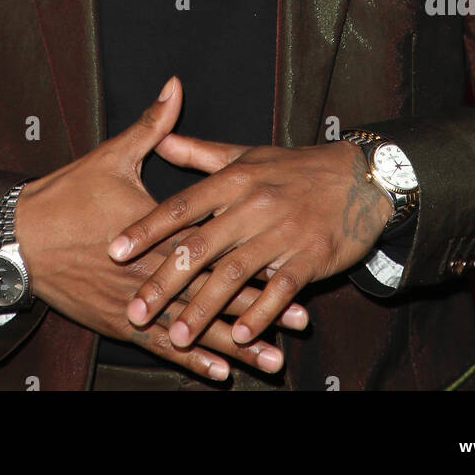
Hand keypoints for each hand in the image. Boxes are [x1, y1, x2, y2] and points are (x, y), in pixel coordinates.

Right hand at [15, 76, 308, 380]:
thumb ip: (152, 125)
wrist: (17, 240)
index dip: (258, 263)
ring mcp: (135, 304)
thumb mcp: (112, 155)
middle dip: (261, 310)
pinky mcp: (117, 323)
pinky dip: (190, 361)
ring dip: (235, 345)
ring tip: (273, 359)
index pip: (217, 251)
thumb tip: (175, 87)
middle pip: (215, 296)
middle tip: (302, 322)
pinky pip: (160, 348)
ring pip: (193, 330)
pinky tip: (218, 373)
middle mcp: (152, 273)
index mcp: (157, 232)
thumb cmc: (66, 196)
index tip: (295, 270)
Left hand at [107, 121, 392, 349]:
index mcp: (235, 179)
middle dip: (165, 281)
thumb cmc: (294, 168)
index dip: (147, 228)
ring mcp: (282, 232)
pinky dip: (261, 312)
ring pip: (235, 273)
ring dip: (204, 307)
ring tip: (177, 335)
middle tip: (136, 310)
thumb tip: (160, 140)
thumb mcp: (246, 154)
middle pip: (201, 246)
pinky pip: (281, 288)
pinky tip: (239, 335)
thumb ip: (199, 153)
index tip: (115, 250)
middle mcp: (254, 205)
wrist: (360, 176)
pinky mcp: (310, 256)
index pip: (182, 205)